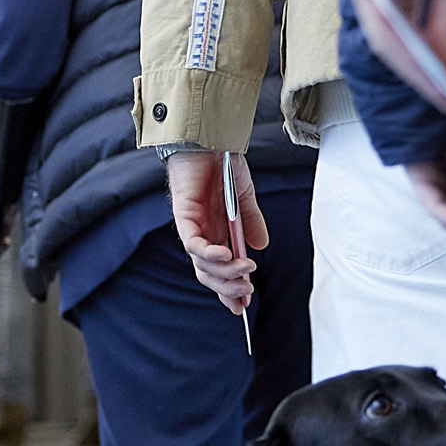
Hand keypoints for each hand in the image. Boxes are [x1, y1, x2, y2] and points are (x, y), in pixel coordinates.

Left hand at [165, 149, 266, 311]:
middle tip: (247, 292)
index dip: (229, 290)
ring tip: (244, 272)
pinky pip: (193, 243)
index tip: (243, 307)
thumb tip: (260, 248)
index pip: (219, 270)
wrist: (211, 139)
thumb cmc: (222, 164)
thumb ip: (251, 223)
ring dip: (224, 272)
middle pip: (209, 274)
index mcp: (216, 232)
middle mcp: (202, 233)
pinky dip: (209, 254)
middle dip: (228, 288)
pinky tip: (225, 256)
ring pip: (202, 264)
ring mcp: (192, 226)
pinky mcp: (184, 215)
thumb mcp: (244, 198)